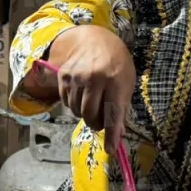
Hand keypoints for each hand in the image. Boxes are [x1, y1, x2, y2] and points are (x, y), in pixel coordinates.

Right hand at [54, 24, 135, 150]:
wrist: (96, 40)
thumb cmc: (117, 64)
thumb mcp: (127, 83)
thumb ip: (121, 108)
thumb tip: (116, 135)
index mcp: (115, 81)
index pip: (112, 113)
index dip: (111, 134)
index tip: (110, 150)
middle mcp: (94, 79)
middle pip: (90, 115)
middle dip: (96, 123)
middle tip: (101, 120)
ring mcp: (76, 77)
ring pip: (77, 111)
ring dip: (85, 114)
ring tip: (93, 103)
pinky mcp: (64, 76)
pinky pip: (66, 102)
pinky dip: (74, 105)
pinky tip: (82, 95)